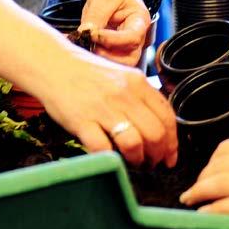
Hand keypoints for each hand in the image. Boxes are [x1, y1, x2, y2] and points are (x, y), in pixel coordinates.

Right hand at [40, 44, 176, 167]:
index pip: (167, 116)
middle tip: (152, 164)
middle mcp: (124, 94)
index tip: (170, 156)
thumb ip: (140, 97)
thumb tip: (160, 126)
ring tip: (133, 163)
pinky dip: (110, 160)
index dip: (172, 142)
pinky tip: (111, 159)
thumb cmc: (89, 75)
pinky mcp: (82, 122)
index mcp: (137, 83)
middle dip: (157, 156)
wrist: (55, 65)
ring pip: (134, 144)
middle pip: (155, 134)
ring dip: (137, 160)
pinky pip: (103, 149)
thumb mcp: (122, 77)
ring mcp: (103, 108)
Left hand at [80, 0, 150, 66]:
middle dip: (108, 56)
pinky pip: (108, 60)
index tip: (94, 34)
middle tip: (89, 45)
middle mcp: (137, 36)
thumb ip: (96, 16)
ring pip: (120, 64)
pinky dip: (96, 57)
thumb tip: (84, 34)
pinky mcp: (114, 50)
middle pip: (130, 58)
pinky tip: (84, 47)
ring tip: (86, 47)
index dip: (112, 40)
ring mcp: (126, 45)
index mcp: (140, 20)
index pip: (132, 38)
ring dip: (102, 59)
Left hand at [179, 132, 228, 228]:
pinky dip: (214, 209)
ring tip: (190, 200)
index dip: (212, 160)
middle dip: (202, 176)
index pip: (228, 146)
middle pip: (219, 163)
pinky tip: (206, 215)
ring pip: (220, 182)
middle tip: (194, 189)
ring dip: (200, 192)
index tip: (206, 172)